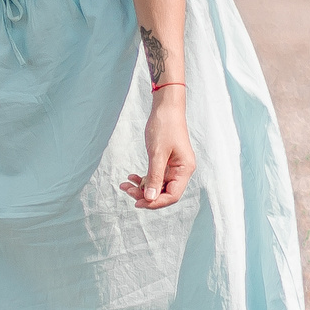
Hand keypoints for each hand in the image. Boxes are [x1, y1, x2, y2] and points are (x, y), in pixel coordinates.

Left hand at [122, 89, 194, 208]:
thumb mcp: (157, 153)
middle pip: (164, 192)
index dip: (155, 202)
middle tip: (126, 191)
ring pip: (157, 185)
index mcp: (185, 169)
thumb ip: (153, 177)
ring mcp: (174, 167)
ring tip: (124, 185)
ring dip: (141, 187)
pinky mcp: (166, 162)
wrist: (165, 107)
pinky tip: (131, 177)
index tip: (137, 202)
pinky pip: (155, 176)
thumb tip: (149, 198)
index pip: (172, 196)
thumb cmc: (164, 127)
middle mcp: (182, 171)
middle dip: (145, 194)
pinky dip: (143, 178)